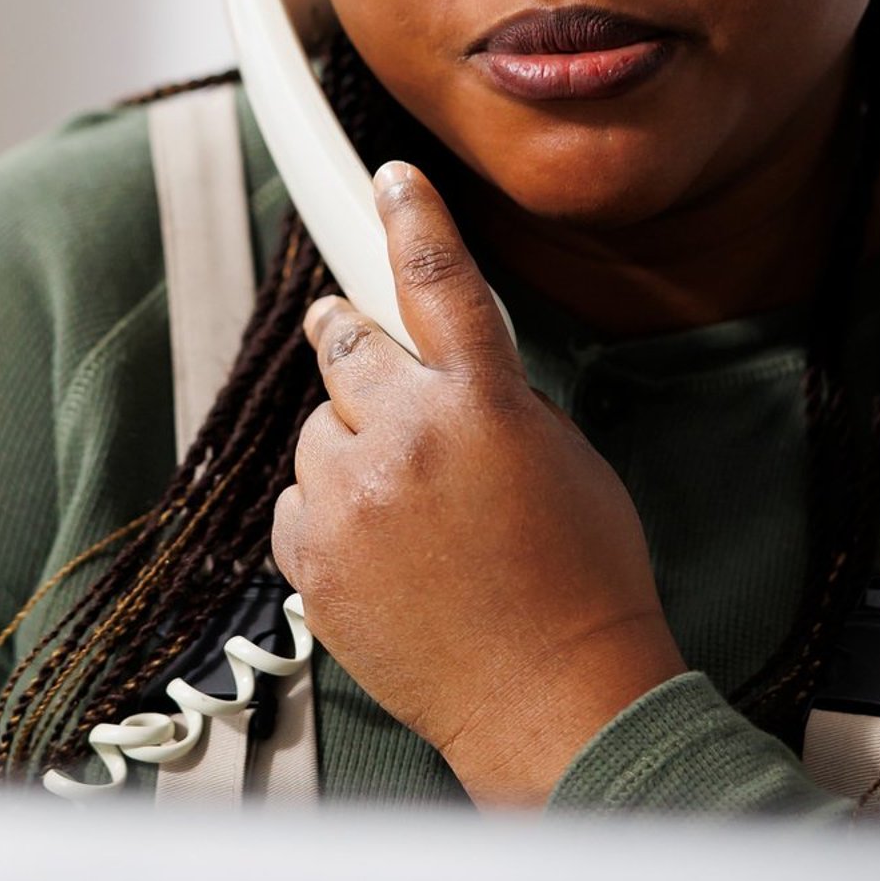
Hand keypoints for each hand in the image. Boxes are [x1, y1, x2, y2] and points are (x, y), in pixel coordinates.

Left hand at [271, 162, 684, 806]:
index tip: (387, 178)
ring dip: (352, 451)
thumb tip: (443, 377)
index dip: (409, 218)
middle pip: (344, 345)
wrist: (555, 702)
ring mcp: (351, 503)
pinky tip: (386, 553)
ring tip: (412, 513)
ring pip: (318, 434)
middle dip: (352, 344)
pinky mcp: (314, 560)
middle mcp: (407, 441)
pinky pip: (297, 504)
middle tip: (364, 361)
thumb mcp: (567, 461)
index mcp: (484, 405)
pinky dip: (330, 516)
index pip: (435, 280)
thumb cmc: (582, 587)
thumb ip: (498, 401)